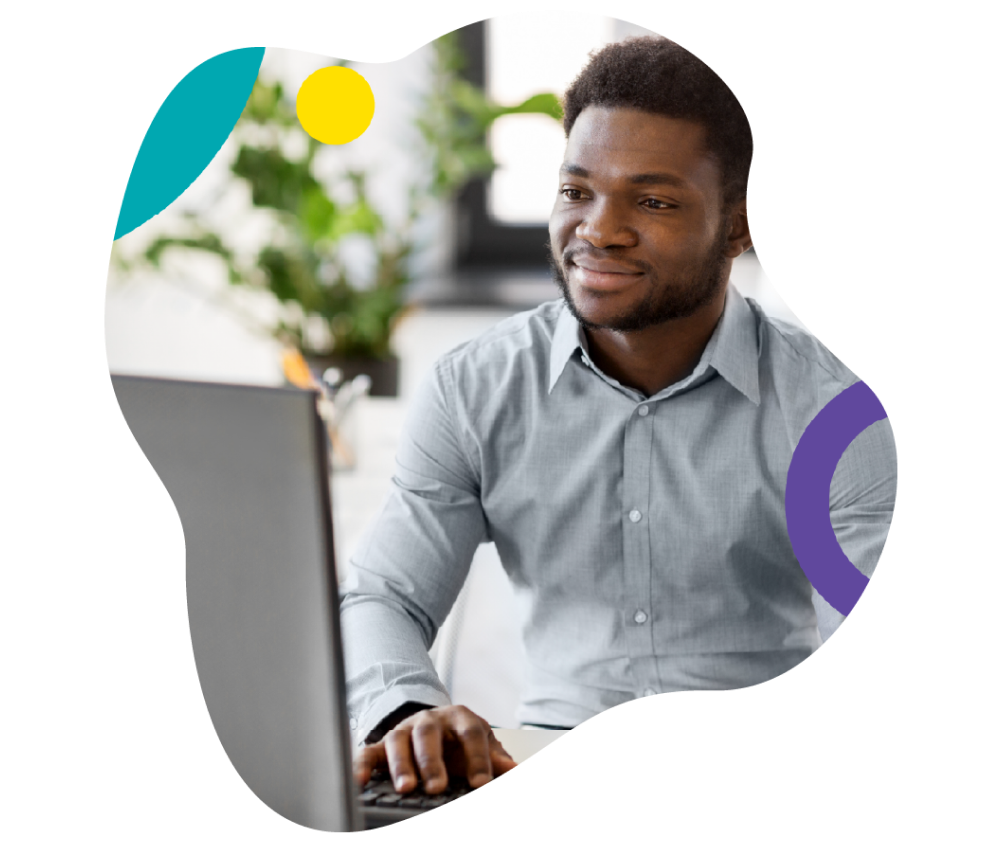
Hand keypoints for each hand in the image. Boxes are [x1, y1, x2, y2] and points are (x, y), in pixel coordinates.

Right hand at [353, 704, 517, 793]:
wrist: (437, 728)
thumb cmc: (461, 742)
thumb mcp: (483, 747)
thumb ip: (498, 761)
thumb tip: (516, 771)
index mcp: (460, 718)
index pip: (471, 733)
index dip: (477, 759)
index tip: (482, 784)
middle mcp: (430, 720)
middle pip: (428, 734)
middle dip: (432, 761)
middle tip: (436, 787)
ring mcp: (404, 731)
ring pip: (398, 741)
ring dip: (401, 765)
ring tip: (406, 789)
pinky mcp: (382, 745)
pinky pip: (368, 752)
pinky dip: (362, 765)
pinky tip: (360, 782)